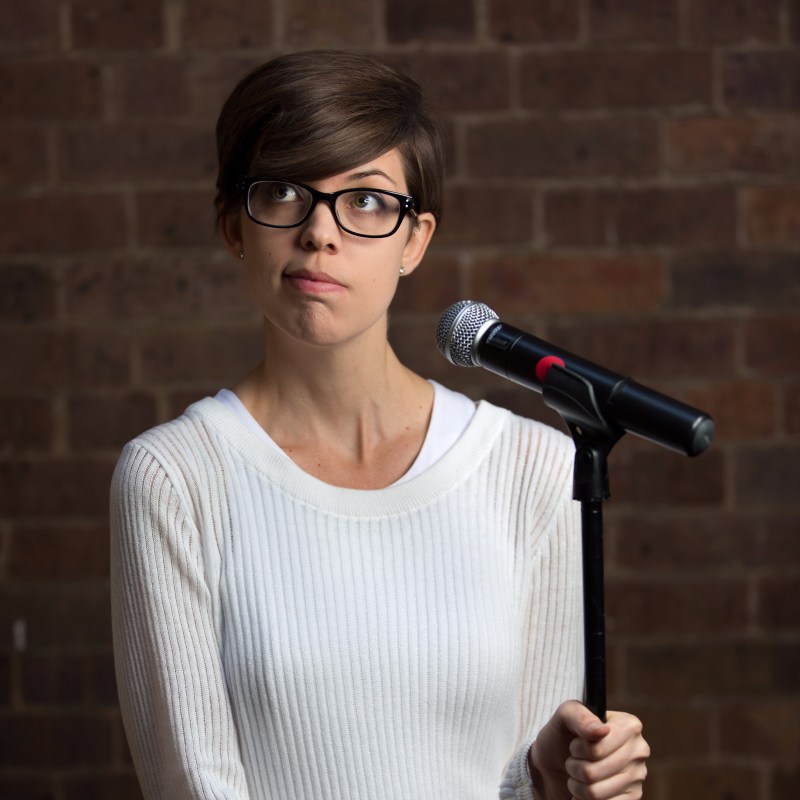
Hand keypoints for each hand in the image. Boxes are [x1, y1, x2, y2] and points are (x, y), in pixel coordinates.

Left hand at [529, 700, 648, 799]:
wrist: (556, 762)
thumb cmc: (563, 734)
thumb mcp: (565, 715)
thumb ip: (580, 716)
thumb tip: (602, 730)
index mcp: (629, 725)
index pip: (596, 748)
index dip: (577, 749)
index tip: (574, 743)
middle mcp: (639, 751)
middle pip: (593, 772)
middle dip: (574, 767)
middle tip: (573, 760)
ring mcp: (637, 777)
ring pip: (595, 793)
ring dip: (577, 786)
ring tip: (578, 775)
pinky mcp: (633, 797)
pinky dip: (585, 799)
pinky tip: (586, 789)